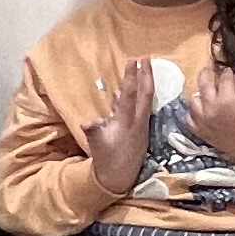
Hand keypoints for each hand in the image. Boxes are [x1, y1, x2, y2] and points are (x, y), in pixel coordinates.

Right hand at [82, 58, 155, 198]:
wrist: (120, 179)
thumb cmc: (106, 161)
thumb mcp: (97, 147)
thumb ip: (93, 133)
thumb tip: (87, 122)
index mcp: (126, 122)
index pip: (130, 95)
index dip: (131, 77)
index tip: (132, 60)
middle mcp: (137, 121)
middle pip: (145, 93)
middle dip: (146, 74)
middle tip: (146, 57)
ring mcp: (141, 125)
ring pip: (147, 99)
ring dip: (147, 82)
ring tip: (146, 68)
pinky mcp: (142, 130)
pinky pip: (144, 107)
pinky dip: (143, 95)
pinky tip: (137, 91)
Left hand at [181, 60, 234, 170]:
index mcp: (226, 98)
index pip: (224, 79)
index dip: (227, 73)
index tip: (227, 71)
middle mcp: (211, 107)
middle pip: (204, 84)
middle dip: (206, 74)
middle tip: (208, 71)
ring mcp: (203, 120)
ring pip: (193, 100)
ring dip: (199, 94)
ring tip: (205, 93)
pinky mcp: (200, 131)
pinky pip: (189, 118)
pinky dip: (192, 112)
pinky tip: (199, 109)